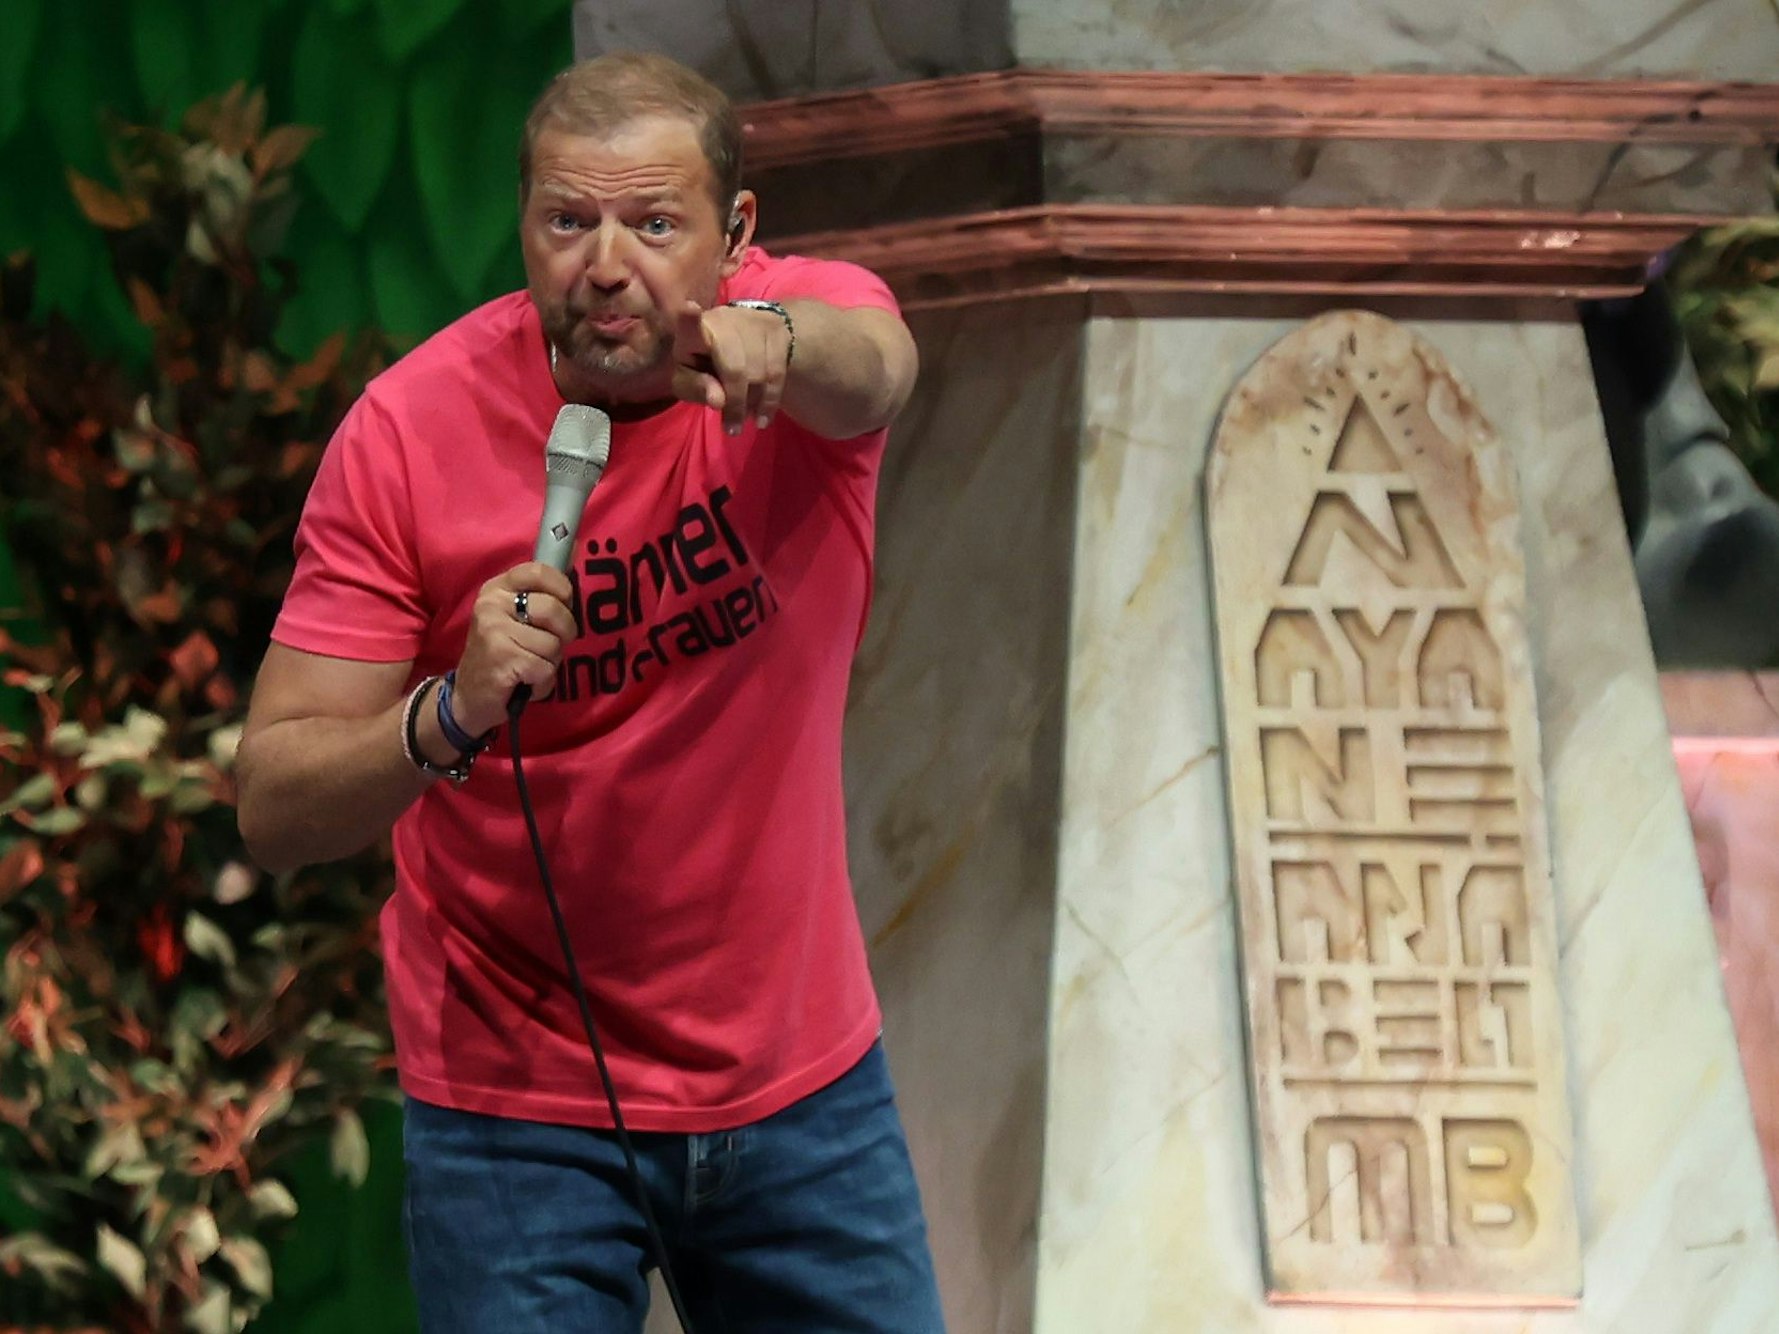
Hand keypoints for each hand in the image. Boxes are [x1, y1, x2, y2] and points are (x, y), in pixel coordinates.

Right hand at [451, 563, 576, 734]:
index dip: (562, 589)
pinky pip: (546, 668)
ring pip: (553, 643)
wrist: (469, 697)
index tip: (564, 604)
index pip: (539, 571)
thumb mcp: (514, 617)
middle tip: (548, 646)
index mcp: (497, 589)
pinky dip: (543, 681)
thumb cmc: (501, 654)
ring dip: (550, 662)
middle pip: (554, 609)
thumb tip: (574, 555)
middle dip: (563, 633)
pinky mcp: (502, 659)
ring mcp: (494, 631)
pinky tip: (525, 681)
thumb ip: (540, 593)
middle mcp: (491, 604)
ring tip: (530, 666)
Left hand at [670, 300, 791, 434]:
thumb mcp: (689, 379)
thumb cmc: (705, 362)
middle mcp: (723, 321)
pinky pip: (777, 373)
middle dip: (735, 402)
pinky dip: (770, 401)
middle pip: (735, 367)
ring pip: (759, 372)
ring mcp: (753, 322)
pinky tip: (762, 417)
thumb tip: (718, 400)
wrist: (744, 337)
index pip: (691, 326)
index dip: (689, 319)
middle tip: (732, 429)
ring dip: (753, 404)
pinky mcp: (776, 330)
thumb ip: (695, 389)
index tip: (689, 308)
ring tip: (745, 420)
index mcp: (694, 333)